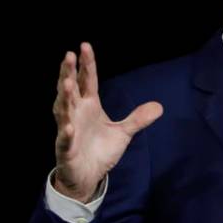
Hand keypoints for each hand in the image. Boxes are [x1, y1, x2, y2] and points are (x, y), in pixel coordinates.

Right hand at [52, 43, 162, 201]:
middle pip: (71, 90)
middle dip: (68, 73)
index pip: (87, 81)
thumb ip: (138, 119)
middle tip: (68, 55)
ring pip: (63, 110)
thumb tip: (159, 106)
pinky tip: (68, 125)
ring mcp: (69, 129)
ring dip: (64, 97)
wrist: (88, 176)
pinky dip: (66, 132)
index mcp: (89, 106)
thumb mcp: (123, 133)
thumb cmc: (100, 151)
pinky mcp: (66, 148)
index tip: (84, 46)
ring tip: (67, 83)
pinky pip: (65, 139)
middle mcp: (76, 113)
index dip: (86, 64)